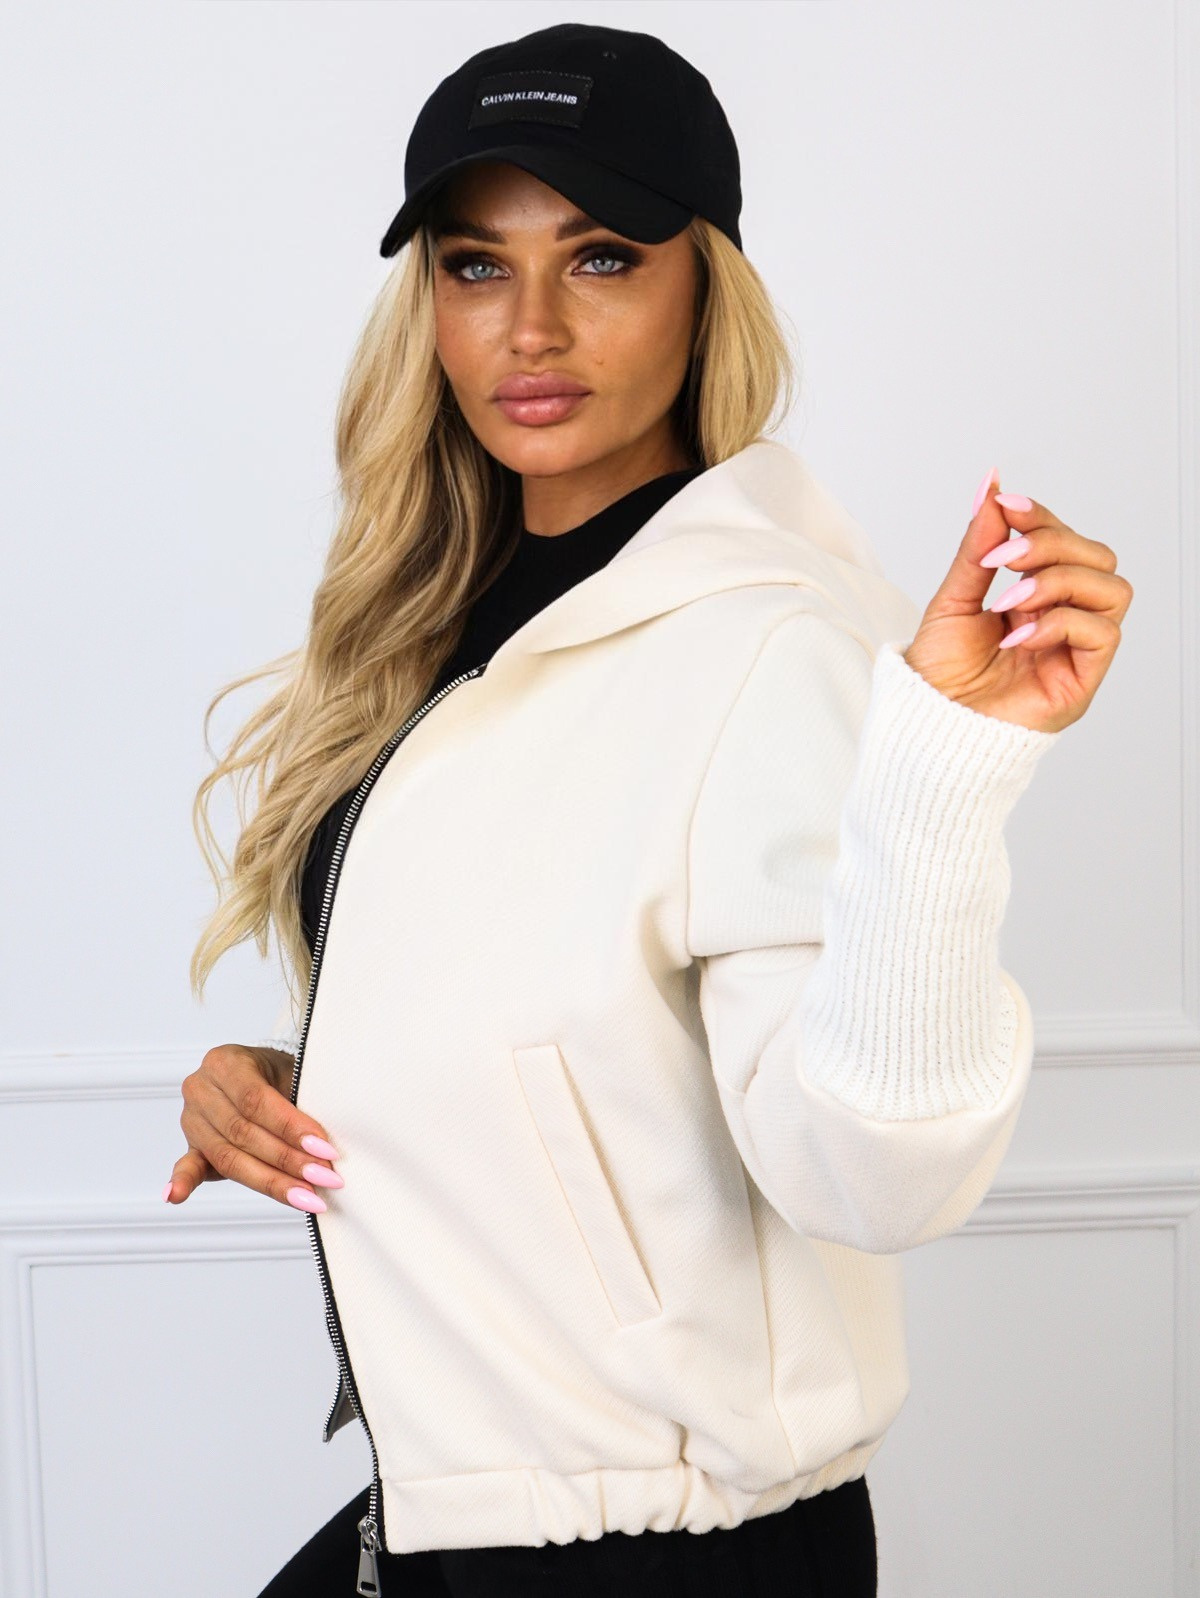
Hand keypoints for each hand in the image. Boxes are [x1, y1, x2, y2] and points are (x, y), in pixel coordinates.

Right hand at [166, 1044, 342, 1212]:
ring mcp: (191, 1120)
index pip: (256, 1101)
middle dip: (288, 1160)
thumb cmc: (280, 1075)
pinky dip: (182, 1182)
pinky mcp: (192, 1147)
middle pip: (243, 1133)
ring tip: (306, 1197)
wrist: (263, 1074)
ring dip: (271, 1182)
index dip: (291, 1128)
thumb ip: (298, 1106)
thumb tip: (324, 1146)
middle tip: (323, 1176)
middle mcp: (201, 1089)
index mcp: (224, 1063)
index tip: (325, 1149)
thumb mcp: (291, 1075)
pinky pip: (187, 1166)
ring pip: (229, 1157)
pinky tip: (175, 1196)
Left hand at [902, 468, 1132, 733]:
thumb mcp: (954, 598)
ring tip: (1009, 603)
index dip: (1044, 518)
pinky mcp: (1083, 679)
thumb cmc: (940, 673)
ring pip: (1112, 588)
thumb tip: (991, 488)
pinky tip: (1017, 638)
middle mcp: (1064, 618)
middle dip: (1053, 546)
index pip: (1067, 542)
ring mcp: (1076, 648)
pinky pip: (1102, 632)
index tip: (1008, 505)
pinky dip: (1059, 623)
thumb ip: (978, 547)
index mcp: (1038, 597)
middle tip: (1002, 562)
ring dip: (1059, 582)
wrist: (928, 725)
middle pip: (1098, 557)